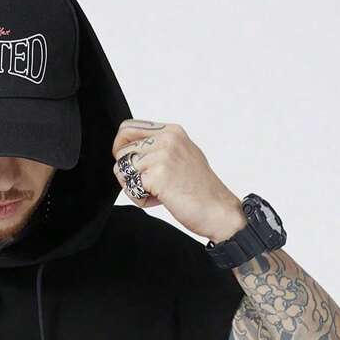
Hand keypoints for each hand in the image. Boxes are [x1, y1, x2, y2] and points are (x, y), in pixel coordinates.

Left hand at [111, 119, 245, 241]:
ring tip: (157, 193)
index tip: (129, 164)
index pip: (127, 128)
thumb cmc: (201, 190)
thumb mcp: (181, 156)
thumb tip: (130, 150)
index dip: (121, 148)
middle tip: (148, 184)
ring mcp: (162, 155)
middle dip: (127, 172)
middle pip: (120, 151)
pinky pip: (130, 187)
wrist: (219, 210)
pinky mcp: (157, 175)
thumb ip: (158, 149)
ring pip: (121, 169)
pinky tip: (160, 200)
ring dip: (133, 187)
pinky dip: (140, 199)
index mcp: (172, 131)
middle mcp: (167, 139)